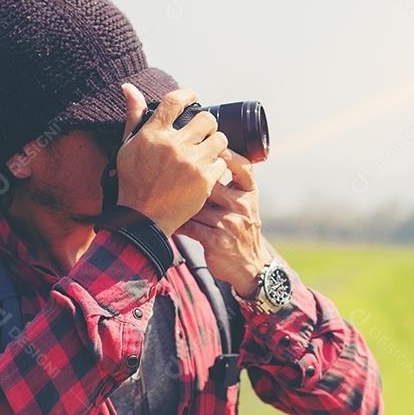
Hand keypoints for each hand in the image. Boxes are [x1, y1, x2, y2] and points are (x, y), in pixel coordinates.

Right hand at [114, 84, 228, 235]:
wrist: (142, 219)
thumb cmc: (133, 181)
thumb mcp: (127, 147)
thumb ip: (134, 116)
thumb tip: (129, 87)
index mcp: (153, 134)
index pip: (176, 100)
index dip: (189, 94)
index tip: (194, 97)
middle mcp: (173, 145)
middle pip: (206, 118)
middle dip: (207, 124)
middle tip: (203, 132)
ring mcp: (190, 163)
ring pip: (220, 138)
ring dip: (216, 143)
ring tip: (207, 151)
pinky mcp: (204, 180)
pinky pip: (223, 162)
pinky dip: (217, 166)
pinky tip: (207, 171)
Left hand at [177, 148, 268, 297]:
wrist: (250, 266)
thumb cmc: (240, 229)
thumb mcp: (245, 204)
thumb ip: (230, 183)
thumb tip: (204, 154)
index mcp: (250, 193)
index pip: (242, 166)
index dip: (224, 154)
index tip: (204, 148)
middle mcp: (243, 206)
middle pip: (212, 182)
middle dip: (190, 180)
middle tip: (169, 175)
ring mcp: (230, 223)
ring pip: (196, 203)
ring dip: (179, 202)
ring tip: (163, 197)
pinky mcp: (216, 240)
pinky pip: (190, 225)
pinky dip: (177, 222)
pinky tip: (167, 219)